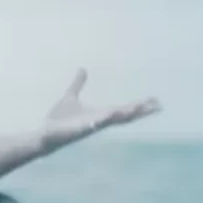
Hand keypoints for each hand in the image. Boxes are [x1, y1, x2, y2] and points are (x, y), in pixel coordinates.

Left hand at [38, 69, 160, 152]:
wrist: (44, 134)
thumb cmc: (59, 119)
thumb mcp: (71, 97)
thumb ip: (78, 84)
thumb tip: (82, 68)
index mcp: (98, 114)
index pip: (123, 109)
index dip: (139, 105)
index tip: (155, 100)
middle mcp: (97, 122)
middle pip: (123, 116)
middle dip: (140, 111)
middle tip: (158, 106)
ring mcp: (88, 127)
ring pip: (109, 121)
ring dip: (123, 115)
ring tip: (138, 108)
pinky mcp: (76, 131)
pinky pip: (90, 126)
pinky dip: (99, 121)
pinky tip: (108, 116)